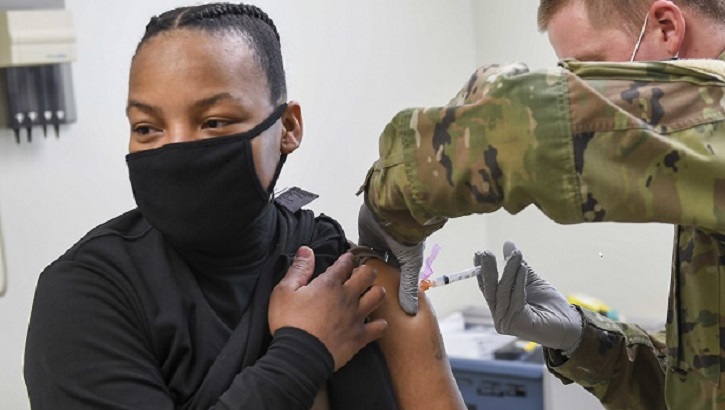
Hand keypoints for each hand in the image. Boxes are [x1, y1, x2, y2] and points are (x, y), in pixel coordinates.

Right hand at [269, 246, 387, 370]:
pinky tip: (374, 323)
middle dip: (366, 271)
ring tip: (370, 294)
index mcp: (329, 284)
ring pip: (378, 296)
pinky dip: (379, 324)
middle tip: (361, 274)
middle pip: (368, 274)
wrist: (299, 357)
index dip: (347, 258)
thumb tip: (306, 250)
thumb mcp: (283, 292)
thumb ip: (298, 269)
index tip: (347, 259)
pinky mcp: (360, 336)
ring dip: (376, 292)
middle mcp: (347, 297)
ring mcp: (356, 316)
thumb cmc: (289, 323)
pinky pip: (380, 327)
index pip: (345, 263)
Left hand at [357, 203, 423, 314]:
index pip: (395, 278)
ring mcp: (377, 243)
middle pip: (379, 270)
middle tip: (359, 296)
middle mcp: (390, 253)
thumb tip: (410, 311)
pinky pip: (357, 249)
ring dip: (359, 269)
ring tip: (349, 287)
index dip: (387, 289)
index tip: (377, 303)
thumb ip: (407, 287)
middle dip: (371, 280)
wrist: (395, 212)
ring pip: (366, 260)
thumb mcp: (410, 265)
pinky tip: (343, 270)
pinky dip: (352, 257)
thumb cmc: (407, 237)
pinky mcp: (365, 236)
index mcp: (403, 260)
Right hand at [476, 241, 582, 354]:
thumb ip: (517, 264)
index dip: (481, 270)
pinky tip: (523, 268)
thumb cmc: (549, 304)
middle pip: (489, 290)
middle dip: (488, 269)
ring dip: (509, 271)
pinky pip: (515, 298)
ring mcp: (504, 322)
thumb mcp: (530, 279)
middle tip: (487, 253)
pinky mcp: (514, 325)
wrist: (568, 323)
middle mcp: (498, 315)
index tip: (479, 254)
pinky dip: (519, 282)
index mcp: (499, 305)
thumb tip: (508, 243)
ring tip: (516, 255)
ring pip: (503, 292)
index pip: (486, 286)